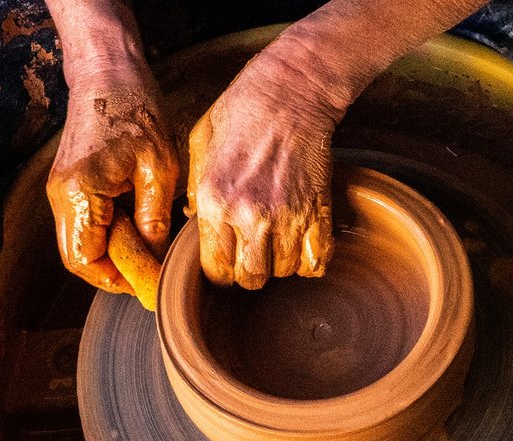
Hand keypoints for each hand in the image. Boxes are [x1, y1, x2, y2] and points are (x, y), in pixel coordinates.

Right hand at [47, 74, 178, 293]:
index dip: (116, 280)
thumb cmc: (136, 110)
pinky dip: (108, 235)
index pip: (86, 261)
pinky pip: (84, 225)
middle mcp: (61, 196)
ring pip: (80, 244)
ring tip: (147, 245)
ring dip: (111, 253)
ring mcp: (60, 191)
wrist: (108, 72)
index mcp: (80, 193)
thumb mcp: (158, 169)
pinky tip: (137, 223)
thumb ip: (154, 220)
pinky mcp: (68, 185)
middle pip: (78, 259)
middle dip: (113, 271)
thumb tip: (156, 261)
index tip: (147, 283)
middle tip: (150, 270)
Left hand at [187, 50, 339, 289]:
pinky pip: (316, 261)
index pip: (215, 270)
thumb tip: (194, 222)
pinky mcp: (318, 211)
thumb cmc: (241, 110)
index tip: (226, 258)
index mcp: (214, 201)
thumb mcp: (200, 144)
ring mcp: (287, 216)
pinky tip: (301, 244)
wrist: (291, 90)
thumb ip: (195, 190)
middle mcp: (249, 215)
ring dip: (279, 263)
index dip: (220, 270)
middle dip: (249, 271)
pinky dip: (310, 261)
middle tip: (251, 251)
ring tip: (276, 239)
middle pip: (250, 279)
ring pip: (283, 272)